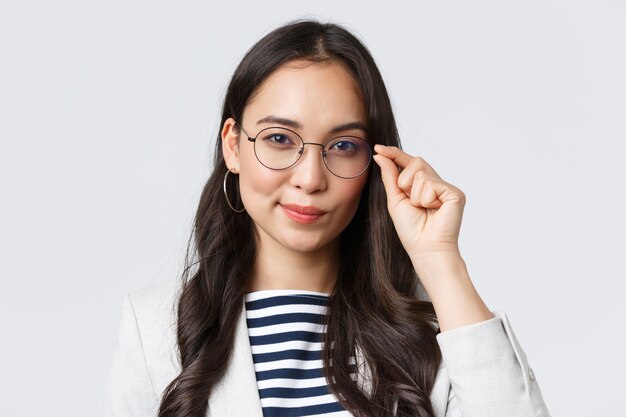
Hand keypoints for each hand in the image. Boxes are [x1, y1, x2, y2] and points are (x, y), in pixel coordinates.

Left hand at [373, 145, 466, 267]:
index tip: (378, 148)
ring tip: (423, 209)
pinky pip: (431, 184)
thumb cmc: (412, 230)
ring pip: (422, 174)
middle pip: (416, 162)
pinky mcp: (455, 193)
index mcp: (422, 185)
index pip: (408, 163)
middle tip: (411, 202)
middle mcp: (436, 183)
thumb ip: (390, 177)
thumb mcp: (395, 200)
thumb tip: (380, 155)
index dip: (394, 154)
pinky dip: (426, 199)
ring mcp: (446, 188)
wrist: (425, 248)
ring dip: (415, 194)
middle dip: (405, 181)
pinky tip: (433, 210)